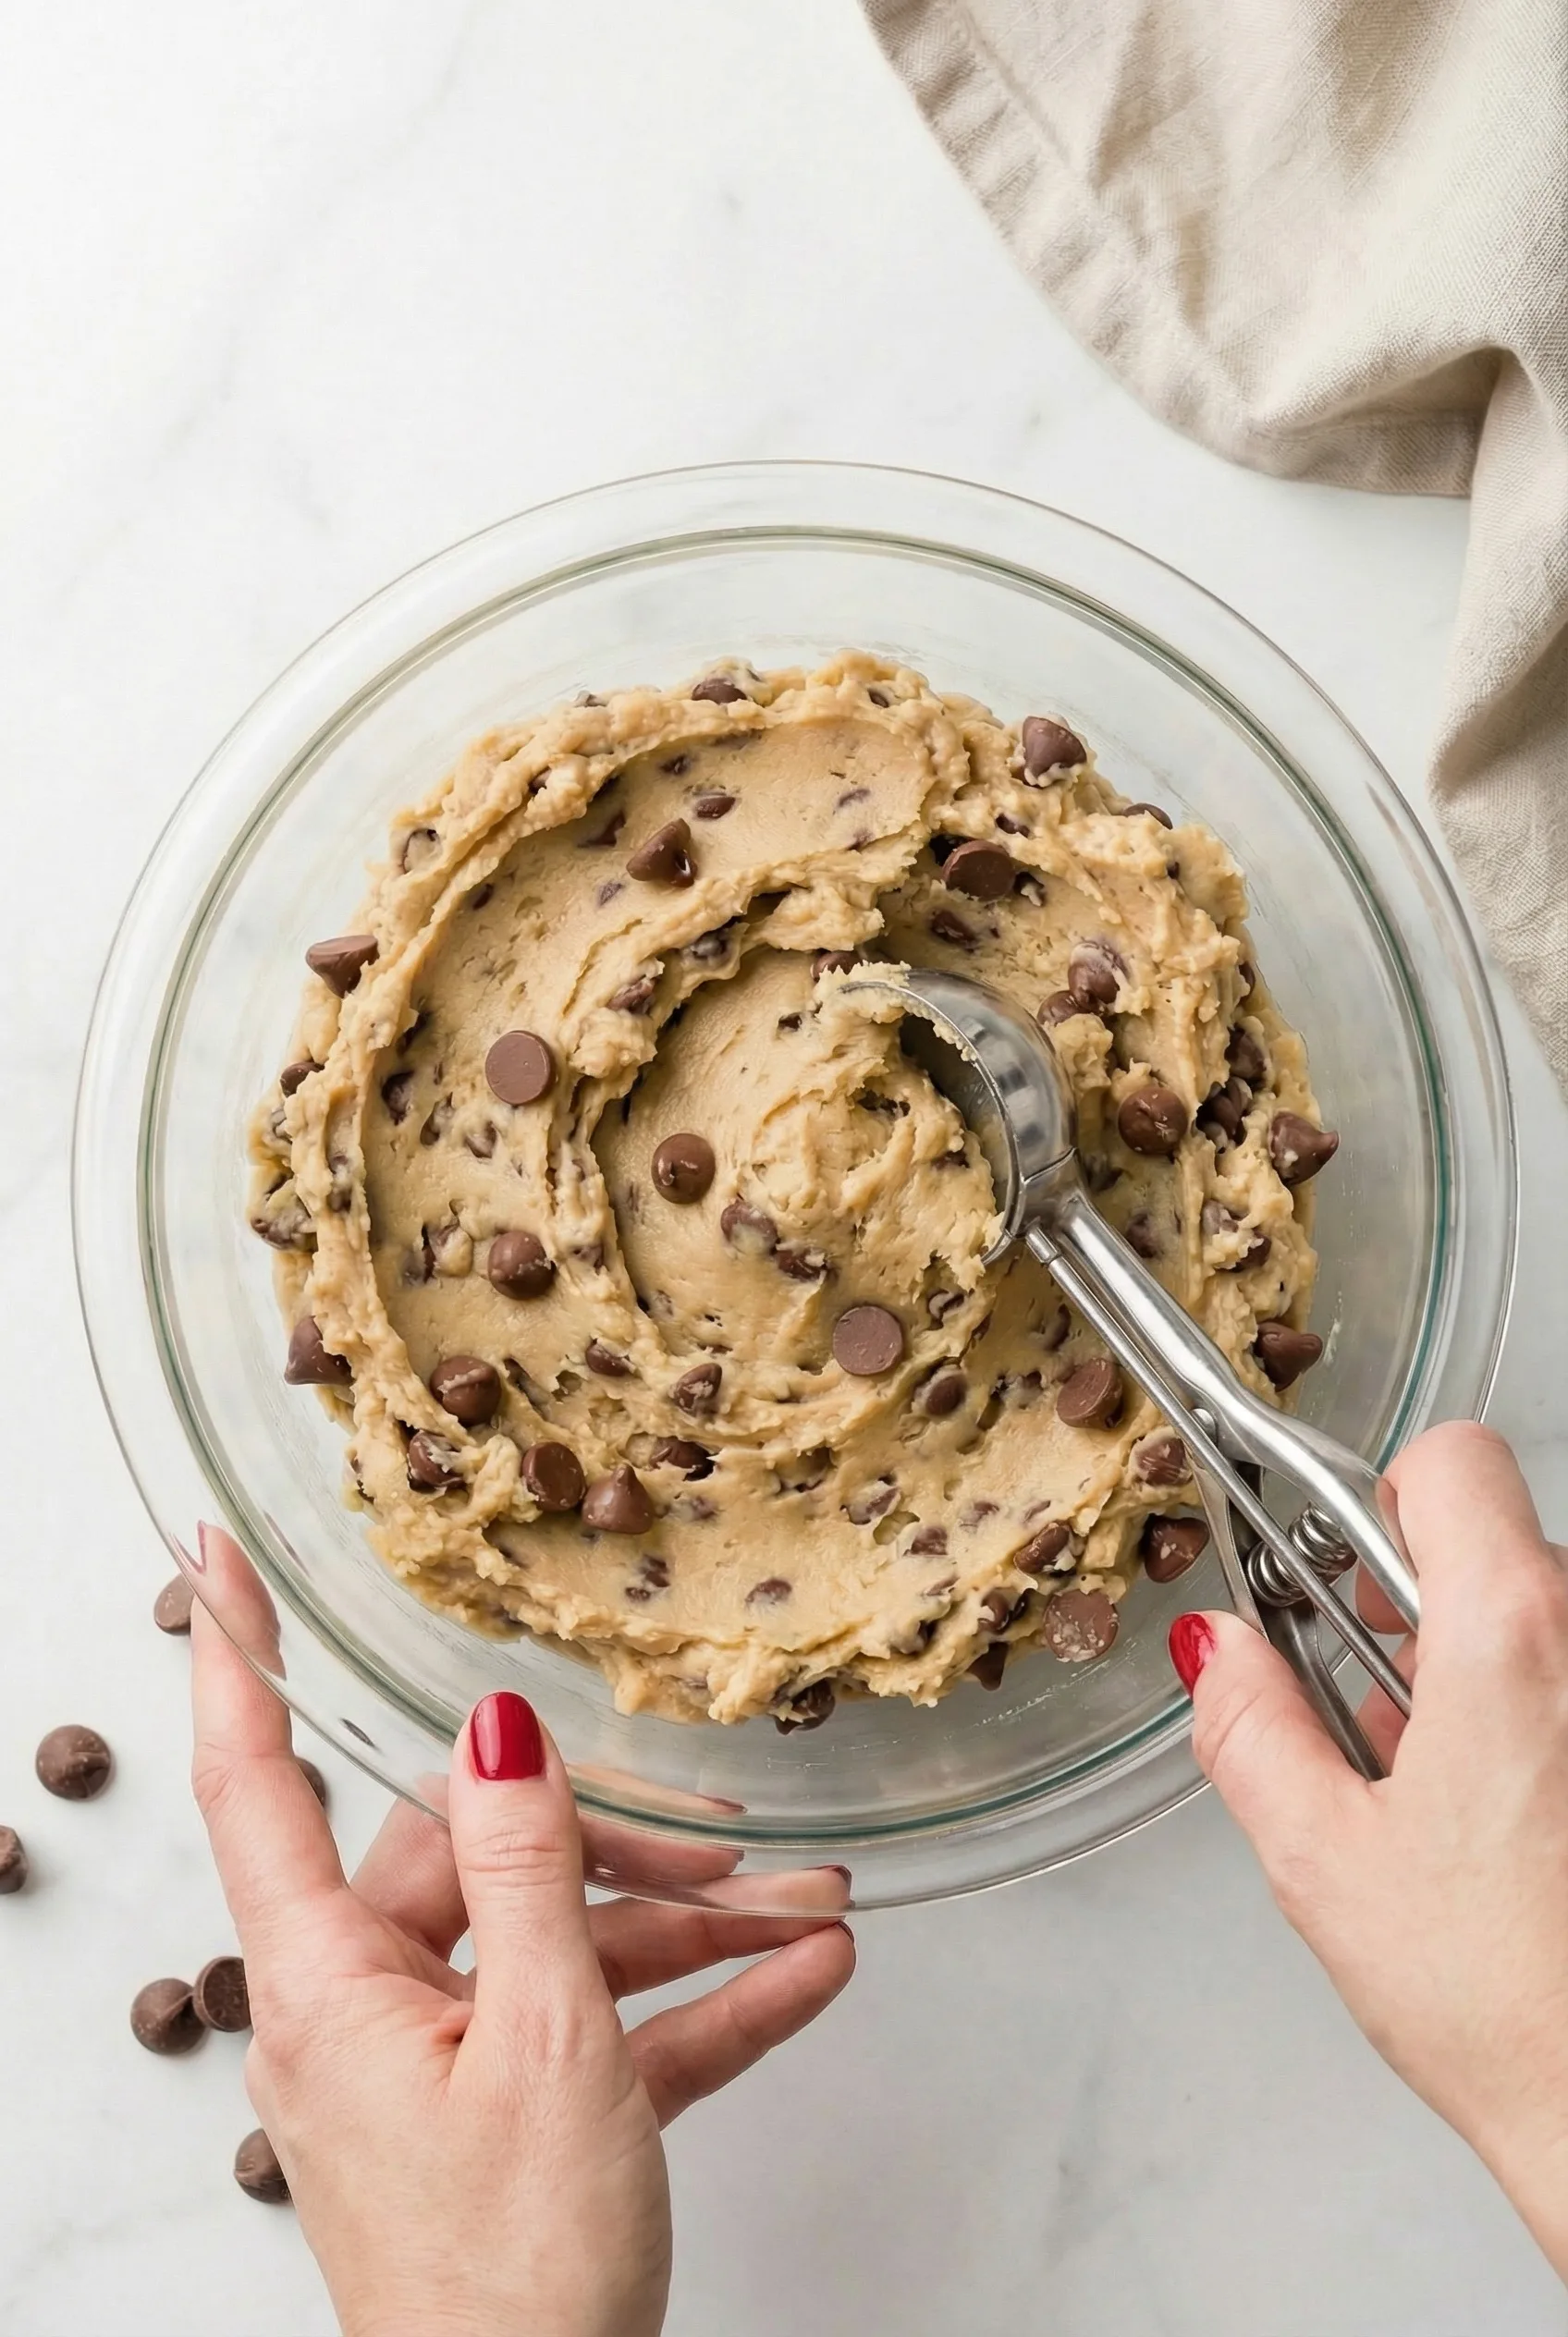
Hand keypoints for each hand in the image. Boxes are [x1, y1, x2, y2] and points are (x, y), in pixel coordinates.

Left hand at [189, 1529, 853, 2336]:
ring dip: (691, 1929)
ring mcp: (439, 2067)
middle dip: (620, 1842)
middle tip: (731, 1834)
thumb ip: (527, 1869)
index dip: (236, 1658)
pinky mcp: (509, 2121)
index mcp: (331, 1981)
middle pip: (476, 1863)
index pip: (259, 1781)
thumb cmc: (511, 2282)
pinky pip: (603, 2030)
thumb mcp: (544, 2042)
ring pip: (560, 1945)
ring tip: (810, 1913)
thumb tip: (494, 1727)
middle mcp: (369, 2009)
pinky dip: (694, 2007)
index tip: (214, 1561)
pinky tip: (798, 1979)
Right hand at [1172, 1423, 1567, 2275]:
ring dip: (1478, 1673)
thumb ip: (1250, 1726)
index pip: (1452, 1462)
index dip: (1380, 1500)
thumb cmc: (1514, 2008)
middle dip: (1416, 1609)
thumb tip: (1216, 1656)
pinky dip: (1533, 1721)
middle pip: (1496, 1546)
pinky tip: (1501, 1822)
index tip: (1341, 1573)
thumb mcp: (1323, 1860)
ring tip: (1433, 1787)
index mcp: (1510, 1635)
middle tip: (1369, 1704)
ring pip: (1542, 1622)